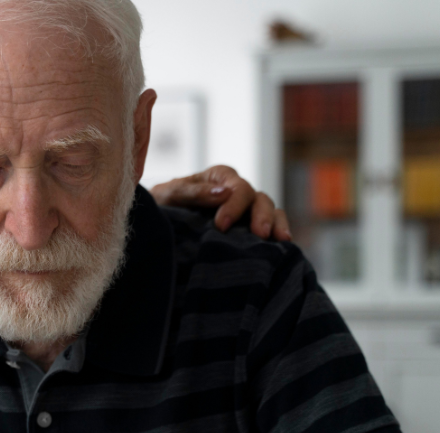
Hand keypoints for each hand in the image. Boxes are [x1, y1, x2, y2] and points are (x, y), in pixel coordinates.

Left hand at [150, 166, 290, 240]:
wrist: (158, 221)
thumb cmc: (163, 203)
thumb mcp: (170, 194)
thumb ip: (194, 192)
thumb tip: (223, 192)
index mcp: (220, 177)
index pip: (238, 187)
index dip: (234, 205)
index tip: (221, 225)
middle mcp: (237, 191)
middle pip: (259, 199)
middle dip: (262, 216)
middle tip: (261, 234)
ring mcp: (245, 210)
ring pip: (270, 211)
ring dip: (276, 225)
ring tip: (281, 241)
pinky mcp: (248, 228)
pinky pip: (269, 228)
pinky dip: (277, 236)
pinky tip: (282, 248)